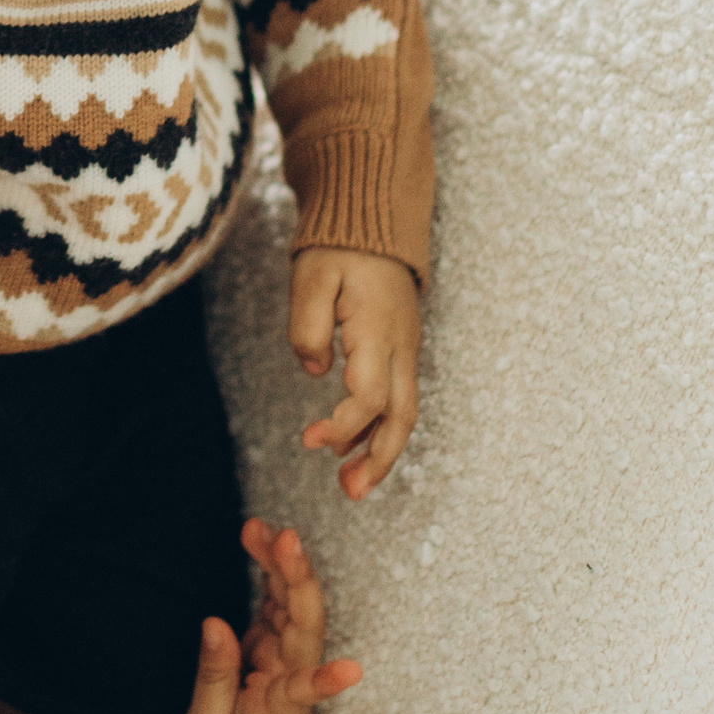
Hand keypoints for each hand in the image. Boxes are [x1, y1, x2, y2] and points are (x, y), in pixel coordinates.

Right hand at [151, 517, 360, 713]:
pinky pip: (273, 604)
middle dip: (297, 580)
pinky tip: (257, 540)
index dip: (324, 682)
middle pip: (303, 626)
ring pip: (290, 607)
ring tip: (258, 528)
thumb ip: (213, 679)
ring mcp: (282, 661)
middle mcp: (290, 680)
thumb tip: (214, 623)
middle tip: (285, 538)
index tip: (351, 672)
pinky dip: (266, 571)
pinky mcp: (268, 649)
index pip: (303, 695)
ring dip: (279, 566)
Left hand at [291, 248, 420, 498]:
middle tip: (351, 492)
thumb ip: (308, 326)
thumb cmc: (339, 247)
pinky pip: (398, 397)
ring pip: (404, 411)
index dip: (342, 426)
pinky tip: (356, 445)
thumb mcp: (310, 277)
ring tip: (352, 482)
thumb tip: (315, 370)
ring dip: (381, 450)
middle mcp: (401, 346)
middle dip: (380, 460)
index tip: (309, 440)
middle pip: (401, 416)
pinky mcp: (400, 349)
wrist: (373, 221)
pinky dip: (381, 427)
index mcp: (378, 331)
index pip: (369, 397)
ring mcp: (406, 349)